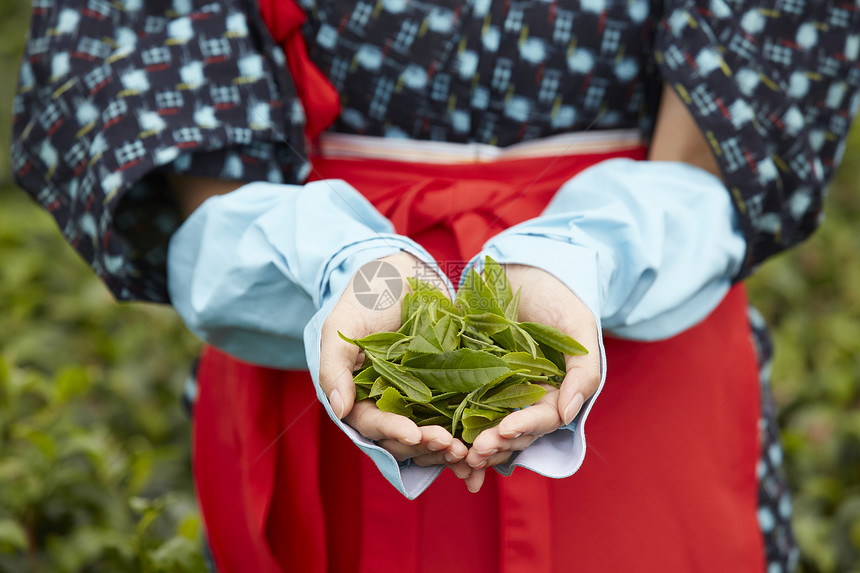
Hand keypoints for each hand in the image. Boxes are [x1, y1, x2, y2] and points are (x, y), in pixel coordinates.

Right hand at [318, 251, 471, 478]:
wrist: (402, 272)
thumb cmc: (365, 297)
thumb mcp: (341, 327)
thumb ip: (334, 367)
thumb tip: (339, 410)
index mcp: (358, 394)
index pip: (372, 423)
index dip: (392, 431)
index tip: (413, 434)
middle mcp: (387, 402)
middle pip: (403, 437)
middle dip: (425, 445)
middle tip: (450, 446)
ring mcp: (418, 396)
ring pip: (430, 434)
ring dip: (446, 446)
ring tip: (466, 450)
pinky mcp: (446, 387)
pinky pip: (454, 417)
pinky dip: (464, 432)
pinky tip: (481, 440)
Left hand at [463, 264, 600, 492]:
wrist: (525, 268)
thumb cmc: (558, 297)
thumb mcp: (578, 327)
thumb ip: (582, 370)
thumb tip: (569, 413)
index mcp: (556, 391)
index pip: (542, 418)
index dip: (525, 427)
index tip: (505, 430)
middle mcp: (526, 397)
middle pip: (514, 431)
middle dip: (496, 443)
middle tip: (475, 451)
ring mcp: (497, 389)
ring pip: (488, 426)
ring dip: (475, 443)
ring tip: (459, 454)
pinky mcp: (470, 378)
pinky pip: (462, 407)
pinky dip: (455, 427)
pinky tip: (443, 442)